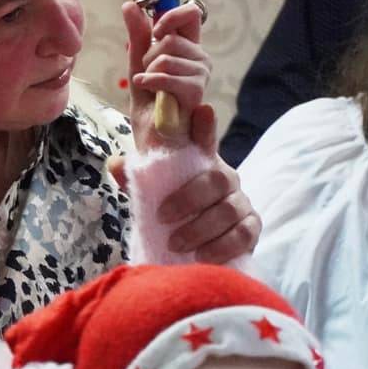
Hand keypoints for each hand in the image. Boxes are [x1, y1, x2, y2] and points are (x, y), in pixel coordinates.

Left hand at [108, 102, 259, 261]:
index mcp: (200, 165)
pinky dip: (223, 246)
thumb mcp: (148, 197)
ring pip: (230, 210)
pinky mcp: (251, 229)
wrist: (187, 251)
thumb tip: (116, 163)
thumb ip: (134, 180)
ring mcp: (240, 203)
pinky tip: (203, 256)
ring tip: (176, 244)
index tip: (201, 112)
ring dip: (201, 228)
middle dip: (189, 198)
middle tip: (162, 217)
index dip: (204, 126)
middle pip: (218, 179)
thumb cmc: (168, 217)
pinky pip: (244, 234)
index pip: (204, 139)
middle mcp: (225, 179)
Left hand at [123, 0, 209, 150]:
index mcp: (189, 48)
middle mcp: (200, 58)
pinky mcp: (196, 92)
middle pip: (171, 37)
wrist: (155, 140)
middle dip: (149, 56)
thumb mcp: (138, 65)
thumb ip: (138, 36)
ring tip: (152, 89)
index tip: (155, 33)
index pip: (190, 15)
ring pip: (166, 55)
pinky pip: (167, 76)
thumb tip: (129, 4)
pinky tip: (147, 90)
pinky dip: (150, 82)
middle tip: (149, 75)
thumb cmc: (151, 106)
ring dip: (149, 72)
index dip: (170, 17)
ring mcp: (201, 75)